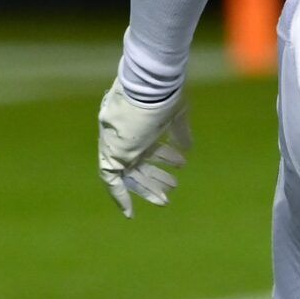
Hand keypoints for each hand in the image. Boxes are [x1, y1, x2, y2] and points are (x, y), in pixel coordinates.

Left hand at [97, 80, 190, 216]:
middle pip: (140, 163)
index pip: (151, 148)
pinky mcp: (111, 153)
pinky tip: (129, 212)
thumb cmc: (163, 96)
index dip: (164, 158)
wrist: (147, 86)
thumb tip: (188, 148)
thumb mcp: (176, 116)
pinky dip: (119, 196)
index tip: (180, 165)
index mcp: (142, 126)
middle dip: (157, 178)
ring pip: (130, 174)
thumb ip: (180, 132)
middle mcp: (127, 137)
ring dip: (148, 188)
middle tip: (173, 188)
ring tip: (166, 199)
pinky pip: (112, 180)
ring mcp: (118, 145)